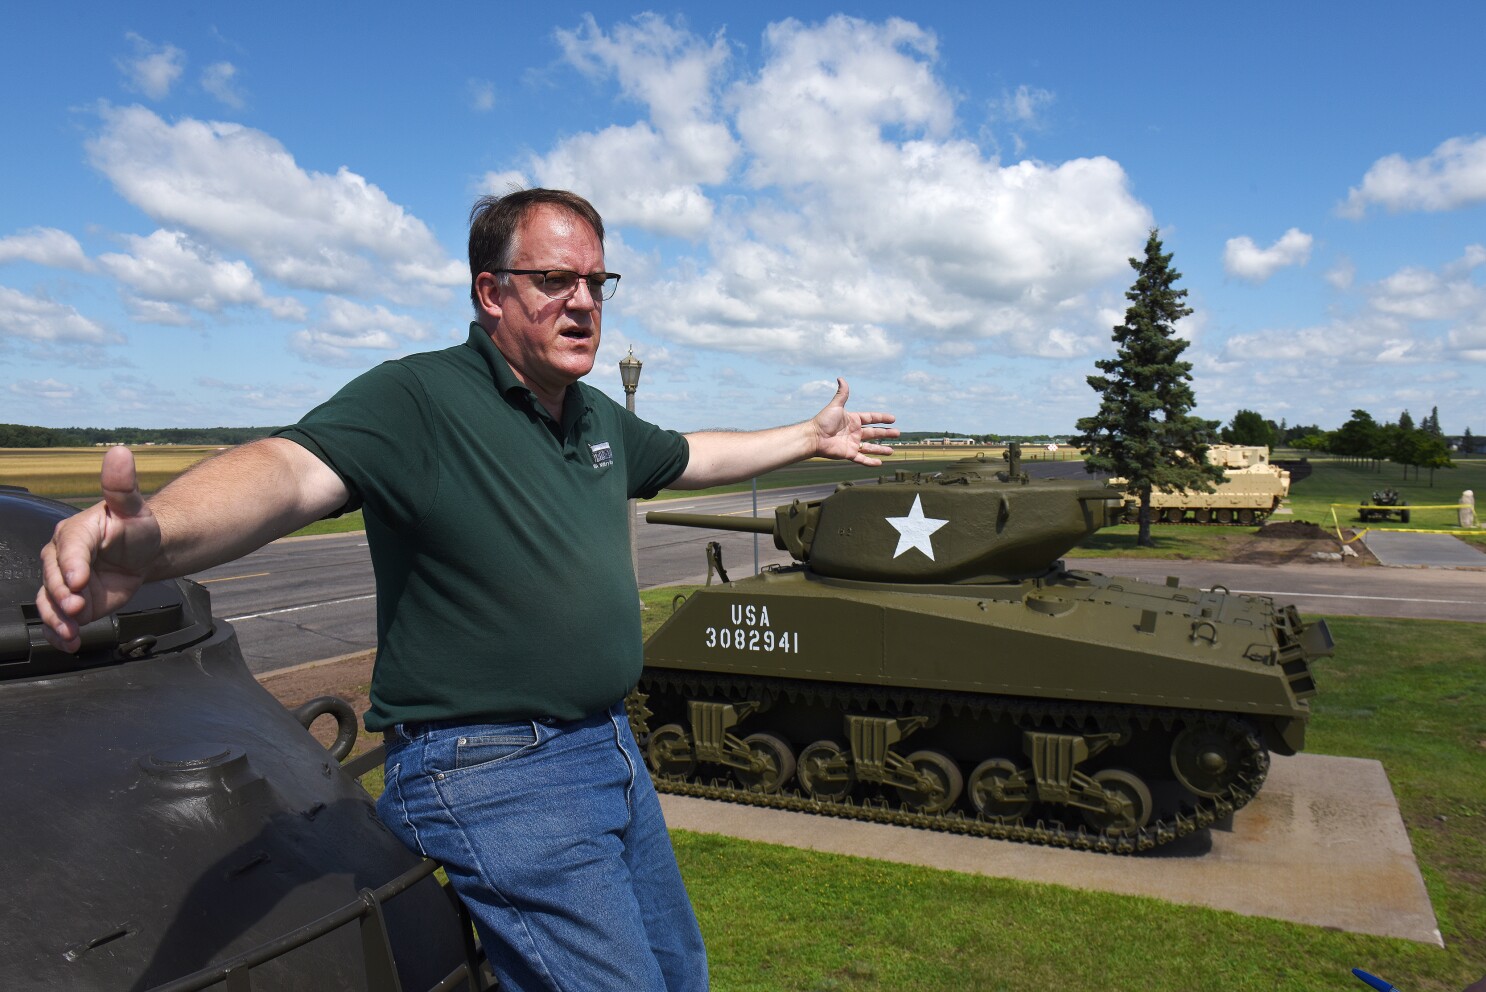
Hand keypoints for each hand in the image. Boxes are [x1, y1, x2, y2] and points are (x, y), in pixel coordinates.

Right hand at [36, 446, 160, 651]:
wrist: (143, 552)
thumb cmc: (136, 527)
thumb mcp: (134, 508)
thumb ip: (122, 486)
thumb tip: (119, 452)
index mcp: (75, 532)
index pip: (68, 548)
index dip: (71, 565)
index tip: (79, 579)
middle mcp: (62, 557)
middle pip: (53, 578)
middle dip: (63, 595)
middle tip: (78, 608)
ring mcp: (64, 581)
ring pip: (50, 602)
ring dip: (57, 620)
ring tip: (71, 633)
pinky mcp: (70, 602)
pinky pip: (58, 619)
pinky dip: (60, 634)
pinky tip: (70, 644)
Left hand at [809, 378, 898, 465]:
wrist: (814, 437)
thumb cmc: (823, 421)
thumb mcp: (836, 406)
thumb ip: (842, 394)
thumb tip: (841, 378)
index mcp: (853, 420)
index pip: (871, 418)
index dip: (882, 418)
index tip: (893, 419)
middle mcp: (854, 432)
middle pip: (874, 433)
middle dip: (885, 434)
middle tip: (897, 433)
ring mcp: (852, 443)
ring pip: (870, 447)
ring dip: (881, 449)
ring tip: (892, 451)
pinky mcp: (849, 454)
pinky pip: (862, 459)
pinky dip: (870, 462)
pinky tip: (879, 463)